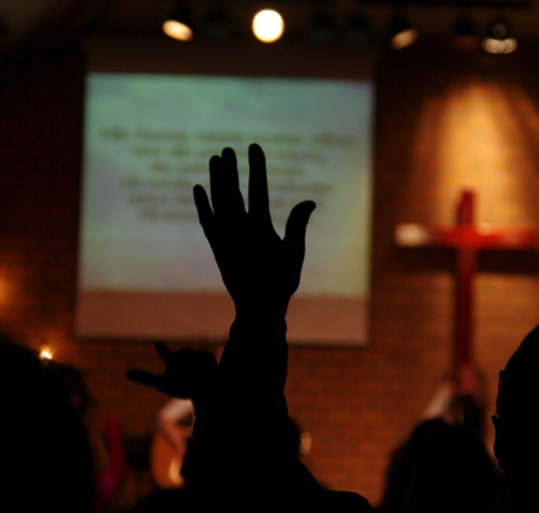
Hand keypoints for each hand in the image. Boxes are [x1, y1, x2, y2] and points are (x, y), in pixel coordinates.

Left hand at [126, 342, 216, 403]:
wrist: (202, 393)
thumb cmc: (182, 387)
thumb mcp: (163, 384)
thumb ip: (146, 377)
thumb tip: (125, 373)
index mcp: (171, 359)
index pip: (165, 352)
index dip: (162, 348)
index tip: (157, 344)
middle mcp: (183, 354)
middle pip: (183, 354)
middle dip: (185, 358)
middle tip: (186, 364)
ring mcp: (197, 355)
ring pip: (194, 359)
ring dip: (194, 367)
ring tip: (194, 378)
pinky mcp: (208, 357)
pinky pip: (204, 362)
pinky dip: (204, 370)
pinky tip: (205, 376)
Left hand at [192, 144, 315, 316]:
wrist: (257, 308)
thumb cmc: (281, 281)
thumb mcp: (294, 253)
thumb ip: (298, 225)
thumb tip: (309, 201)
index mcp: (260, 229)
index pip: (258, 189)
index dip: (256, 166)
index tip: (254, 147)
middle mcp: (239, 230)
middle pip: (232, 191)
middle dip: (231, 169)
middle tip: (228, 149)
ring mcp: (225, 238)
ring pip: (217, 202)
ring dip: (216, 180)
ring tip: (215, 159)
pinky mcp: (216, 247)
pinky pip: (206, 221)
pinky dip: (202, 204)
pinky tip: (199, 188)